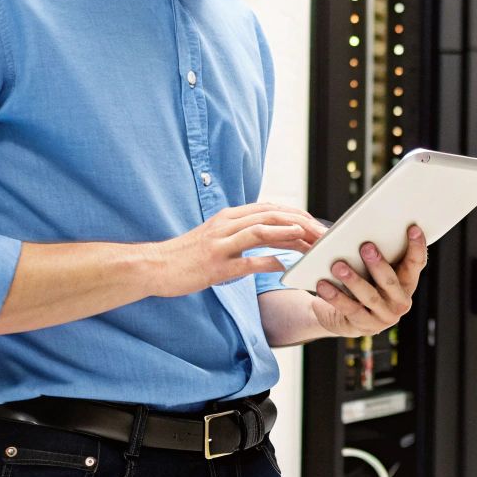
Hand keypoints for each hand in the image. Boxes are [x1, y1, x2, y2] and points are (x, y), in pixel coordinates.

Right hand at [148, 202, 325, 297]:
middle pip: (272, 216)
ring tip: (311, 241)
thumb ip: (243, 232)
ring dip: (290, 235)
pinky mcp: (215, 265)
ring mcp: (220, 244)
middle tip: (322, 234)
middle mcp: (227, 225)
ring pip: (261, 231)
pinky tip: (286, 267)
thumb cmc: (188, 255)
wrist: (154, 266)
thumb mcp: (217, 236)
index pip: (271, 208)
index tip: (316, 224)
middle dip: (301, 223)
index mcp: (230, 217)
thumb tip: (272, 234)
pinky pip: (247, 261)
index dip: (297, 214)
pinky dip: (270, 262)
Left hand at [308, 225, 428, 338]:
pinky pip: (350, 309)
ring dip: (353, 280)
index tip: (413, 228)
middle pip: (391, 281)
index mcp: (406, 283)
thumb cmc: (360, 283)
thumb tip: (361, 231)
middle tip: (366, 246)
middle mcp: (400, 301)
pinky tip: (323, 285)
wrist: (342, 317)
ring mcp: (384, 317)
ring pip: (370, 296)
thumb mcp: (370, 271)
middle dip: (378, 264)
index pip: (416, 264)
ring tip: (338, 266)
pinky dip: (336, 296)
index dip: (417, 247)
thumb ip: (373, 256)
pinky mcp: (364, 326)